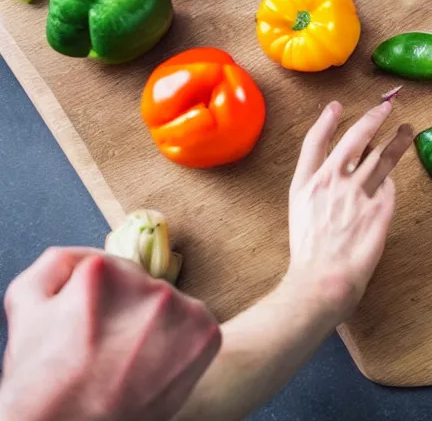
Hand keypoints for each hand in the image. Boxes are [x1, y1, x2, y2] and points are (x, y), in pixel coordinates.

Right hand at [0, 247, 220, 420]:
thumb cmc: (44, 378)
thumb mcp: (26, 305)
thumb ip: (58, 262)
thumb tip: (89, 253)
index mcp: (104, 270)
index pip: (113, 269)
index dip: (100, 301)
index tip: (93, 326)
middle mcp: (148, 283)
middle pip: (143, 286)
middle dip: (129, 311)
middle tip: (110, 348)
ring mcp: (181, 309)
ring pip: (170, 306)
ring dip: (156, 326)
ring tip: (132, 361)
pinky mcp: (207, 333)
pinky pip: (196, 324)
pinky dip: (182, 342)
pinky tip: (157, 366)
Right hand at [287, 101, 412, 322]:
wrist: (323, 280)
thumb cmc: (309, 253)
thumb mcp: (300, 214)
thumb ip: (318, 188)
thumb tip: (342, 170)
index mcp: (308, 183)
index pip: (316, 142)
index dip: (326, 121)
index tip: (336, 107)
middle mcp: (332, 181)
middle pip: (355, 140)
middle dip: (373, 119)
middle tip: (386, 107)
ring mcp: (357, 194)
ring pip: (382, 158)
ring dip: (396, 140)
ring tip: (407, 130)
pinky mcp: (379, 208)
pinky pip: (389, 187)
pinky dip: (391, 180)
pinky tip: (394, 177)